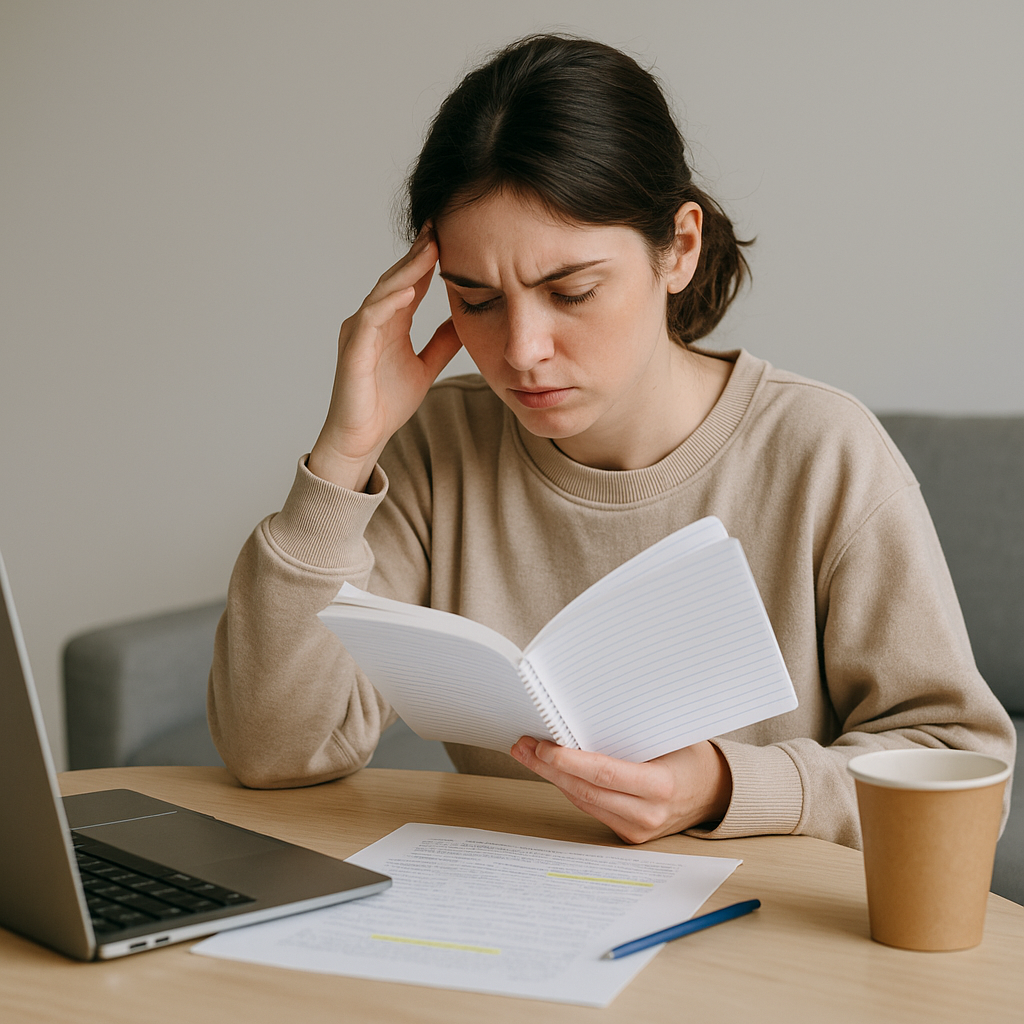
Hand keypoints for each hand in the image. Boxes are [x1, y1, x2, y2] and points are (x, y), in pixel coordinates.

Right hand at [309, 227, 462, 489]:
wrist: (362, 438)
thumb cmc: (385, 404)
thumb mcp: (426, 367)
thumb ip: (442, 343)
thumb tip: (466, 321)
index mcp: (390, 322)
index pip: (411, 281)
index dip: (429, 258)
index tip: (454, 233)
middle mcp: (371, 321)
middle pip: (396, 278)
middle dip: (418, 252)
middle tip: (441, 224)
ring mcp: (359, 334)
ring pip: (383, 293)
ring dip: (406, 270)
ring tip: (429, 249)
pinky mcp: (353, 352)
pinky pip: (370, 321)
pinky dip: (388, 304)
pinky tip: (407, 291)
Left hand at [509, 737, 732, 843]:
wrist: (715, 792)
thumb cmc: (691, 756)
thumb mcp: (670, 736)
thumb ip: (634, 731)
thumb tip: (586, 710)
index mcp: (661, 786)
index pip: (604, 773)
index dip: (569, 761)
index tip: (543, 747)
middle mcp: (647, 813)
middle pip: (585, 790)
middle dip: (549, 768)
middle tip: (523, 746)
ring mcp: (637, 829)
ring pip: (583, 801)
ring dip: (552, 778)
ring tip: (528, 755)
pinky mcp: (629, 835)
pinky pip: (592, 808)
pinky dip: (571, 788)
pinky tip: (553, 771)